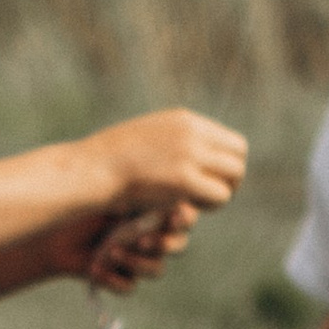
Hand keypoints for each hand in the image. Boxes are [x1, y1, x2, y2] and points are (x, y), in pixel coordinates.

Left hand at [84, 197, 197, 291]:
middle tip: (142, 241)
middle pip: (178, 246)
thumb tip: (159, 198)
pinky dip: (112, 279)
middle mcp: (152, 236)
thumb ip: (138, 198)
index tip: (172, 216)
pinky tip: (95, 269)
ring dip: (135, 262)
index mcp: (156, 211)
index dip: (183, 219)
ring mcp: (138, 260)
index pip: (185, 217)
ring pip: (156, 270)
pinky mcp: (121, 278)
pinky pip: (129, 286)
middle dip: (163, 244)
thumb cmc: (82, 206)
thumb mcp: (111, 196)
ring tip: (110, 252)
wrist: (51, 233)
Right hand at [86, 109, 249, 226]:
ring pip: (234, 176)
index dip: (223, 165)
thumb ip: (171, 143)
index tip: (203, 180)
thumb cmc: (108, 162)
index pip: (231, 140)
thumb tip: (189, 155)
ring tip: (193, 202)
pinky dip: (208, 206)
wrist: (89, 170)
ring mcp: (189, 154)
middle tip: (205, 196)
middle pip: (239, 154)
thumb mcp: (145, 139)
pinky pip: (220, 196)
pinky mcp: (184, 179)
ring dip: (219, 194)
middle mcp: (192, 132)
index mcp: (184, 120)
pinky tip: (184, 208)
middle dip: (229, 179)